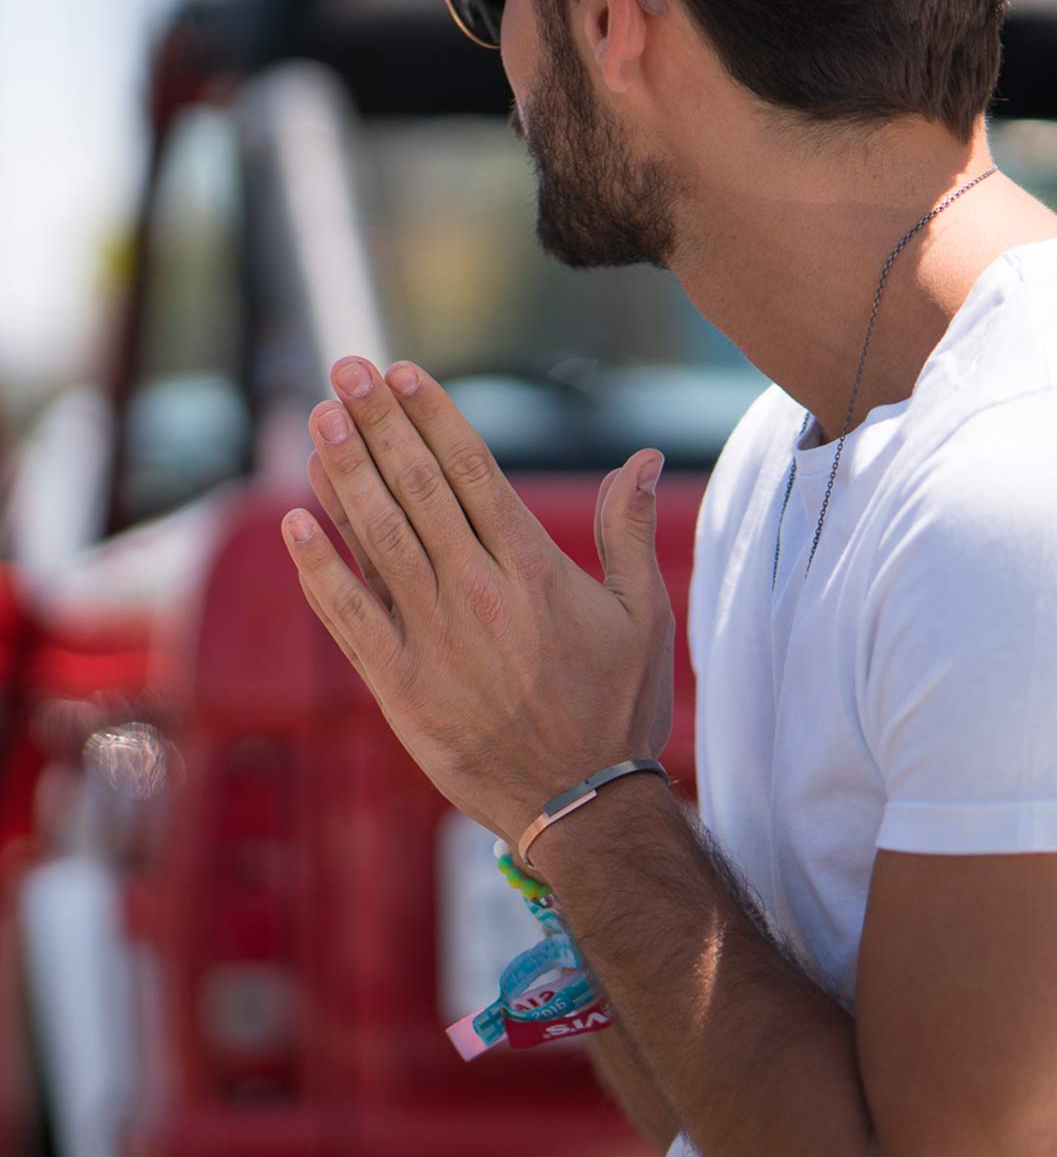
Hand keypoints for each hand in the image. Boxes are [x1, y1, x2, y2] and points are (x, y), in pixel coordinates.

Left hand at [281, 356, 673, 848]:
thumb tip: (642, 455)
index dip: (432, 417)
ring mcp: (431, 638)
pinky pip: (348, 616)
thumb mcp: (644, 615)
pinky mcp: (398, 685)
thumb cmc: (619, 707)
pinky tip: (293, 521)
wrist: (581, 805)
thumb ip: (629, 531)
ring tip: (317, 418)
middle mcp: (475, 592)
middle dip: (377, 423)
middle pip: (415, 489)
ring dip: (342, 473)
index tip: (402, 374)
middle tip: (345, 370)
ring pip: (376, 538)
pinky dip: (318, 568)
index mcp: (532, 569)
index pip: (472, 472)